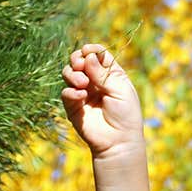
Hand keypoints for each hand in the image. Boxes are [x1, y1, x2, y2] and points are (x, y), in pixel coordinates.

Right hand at [61, 43, 143, 157]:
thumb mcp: (120, 90)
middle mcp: (95, 81)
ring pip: (69, 73)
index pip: (98, 55)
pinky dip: (71, 91)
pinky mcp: (73, 105)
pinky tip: (81, 95)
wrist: (118, 140)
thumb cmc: (126, 114)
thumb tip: (88, 56)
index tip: (88, 51)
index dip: (91, 50)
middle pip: (80, 60)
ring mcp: (83, 92)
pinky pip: (66, 92)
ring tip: (83, 83)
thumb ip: (103, 73)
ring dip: (73, 74)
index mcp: (111, 74)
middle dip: (77, 59)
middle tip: (80, 64)